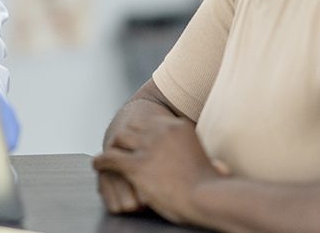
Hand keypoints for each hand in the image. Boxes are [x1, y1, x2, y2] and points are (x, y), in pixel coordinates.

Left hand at [93, 116, 218, 224]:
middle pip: (133, 128)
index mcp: (178, 127)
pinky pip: (111, 158)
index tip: (135, 136)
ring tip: (105, 155)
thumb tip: (222, 169)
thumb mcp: (210, 165)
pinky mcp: (136, 165)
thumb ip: (209, 162)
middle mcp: (161, 131)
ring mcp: (147, 147)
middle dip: (125, 137)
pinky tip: (97, 164)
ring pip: (120, 140)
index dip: (141, 130)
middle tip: (118, 146)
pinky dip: (101, 161)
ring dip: (112, 147)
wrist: (208, 197)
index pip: (151, 122)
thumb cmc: (214, 189)